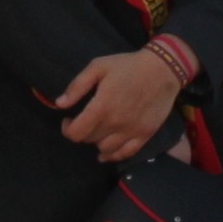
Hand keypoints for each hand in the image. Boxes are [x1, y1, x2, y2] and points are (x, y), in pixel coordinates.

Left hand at [54, 46, 186, 163]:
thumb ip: (77, 86)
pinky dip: (113, 155)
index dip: (67, 129)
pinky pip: (125, 154)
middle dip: (82, 131)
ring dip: (96, 142)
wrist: (163, 69)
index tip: (68, 120)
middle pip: (89, 140)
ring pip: (105, 149)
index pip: (76, 133)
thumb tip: (59, 104)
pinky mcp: (144, 135)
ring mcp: (131, 131)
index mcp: (101, 107)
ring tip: (98, 131)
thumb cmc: (128, 66)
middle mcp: (115, 123)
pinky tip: (106, 152)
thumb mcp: (98, 67)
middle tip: (85, 121)